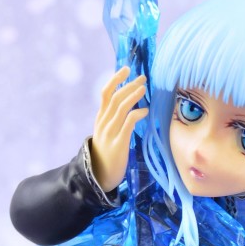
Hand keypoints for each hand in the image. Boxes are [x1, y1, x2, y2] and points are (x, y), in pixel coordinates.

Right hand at [89, 66, 148, 190]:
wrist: (99, 176)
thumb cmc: (107, 154)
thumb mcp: (107, 133)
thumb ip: (114, 120)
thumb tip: (128, 106)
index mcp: (100, 118)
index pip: (106, 93)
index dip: (116, 79)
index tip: (126, 69)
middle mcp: (103, 122)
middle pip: (115, 97)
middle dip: (129, 85)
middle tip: (142, 78)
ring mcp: (109, 132)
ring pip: (120, 107)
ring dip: (133, 95)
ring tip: (144, 89)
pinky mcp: (118, 143)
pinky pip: (128, 123)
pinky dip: (137, 114)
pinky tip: (145, 111)